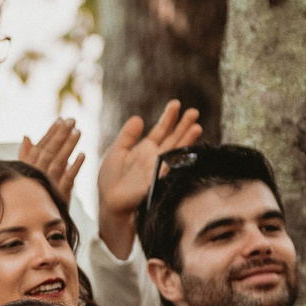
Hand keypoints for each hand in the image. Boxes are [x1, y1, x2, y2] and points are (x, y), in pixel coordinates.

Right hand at [16, 118, 83, 202]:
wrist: (32, 223)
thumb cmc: (28, 196)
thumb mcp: (25, 174)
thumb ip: (26, 155)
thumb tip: (27, 136)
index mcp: (27, 169)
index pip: (40, 147)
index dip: (50, 133)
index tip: (60, 120)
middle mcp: (36, 175)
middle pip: (49, 151)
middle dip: (61, 134)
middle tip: (72, 120)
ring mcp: (47, 185)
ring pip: (59, 162)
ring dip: (68, 146)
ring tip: (78, 132)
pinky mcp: (58, 196)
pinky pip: (67, 180)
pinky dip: (75, 167)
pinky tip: (83, 155)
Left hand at [95, 100, 205, 255]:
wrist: (109, 200)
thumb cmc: (110, 179)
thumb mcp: (116, 151)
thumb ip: (127, 135)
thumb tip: (138, 118)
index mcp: (145, 149)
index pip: (161, 130)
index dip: (169, 118)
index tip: (176, 104)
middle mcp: (156, 157)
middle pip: (173, 138)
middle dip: (183, 125)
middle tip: (194, 111)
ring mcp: (159, 168)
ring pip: (176, 151)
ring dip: (187, 139)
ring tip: (197, 126)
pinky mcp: (158, 180)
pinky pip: (170, 167)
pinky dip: (178, 159)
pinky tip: (187, 149)